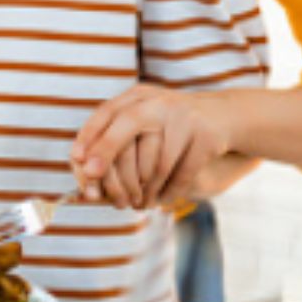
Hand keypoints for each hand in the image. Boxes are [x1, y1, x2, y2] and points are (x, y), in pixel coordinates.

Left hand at [70, 85, 231, 209]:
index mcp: (140, 96)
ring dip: (145, 190)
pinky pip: (182, 173)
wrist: (225, 117)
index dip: (90, 136)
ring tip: (137, 205)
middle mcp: (161, 102)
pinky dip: (170, 192)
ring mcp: (186, 118)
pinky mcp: (206, 137)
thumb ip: (116, 141)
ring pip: (157, 161)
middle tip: (96, 190)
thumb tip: (84, 173)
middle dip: (108, 155)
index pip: (108, 111)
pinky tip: (161, 201)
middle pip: (129, 124)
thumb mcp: (146, 122)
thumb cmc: (172, 127)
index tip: (76, 160)